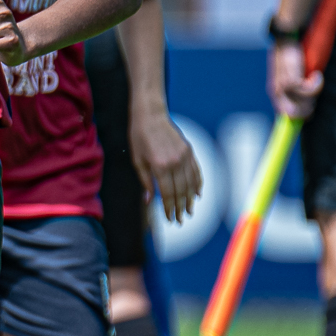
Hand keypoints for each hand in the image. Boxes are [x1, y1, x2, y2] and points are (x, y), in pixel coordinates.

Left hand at [130, 109, 204, 224]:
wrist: (151, 115)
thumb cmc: (139, 137)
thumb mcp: (137, 161)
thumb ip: (145, 182)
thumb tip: (149, 201)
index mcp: (160, 166)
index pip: (167, 194)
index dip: (169, 208)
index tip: (170, 219)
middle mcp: (175, 163)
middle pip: (181, 191)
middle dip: (181, 208)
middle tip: (181, 220)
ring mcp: (185, 156)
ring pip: (191, 183)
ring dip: (191, 199)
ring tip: (190, 211)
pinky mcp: (189, 151)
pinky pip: (196, 171)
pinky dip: (198, 183)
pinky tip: (198, 194)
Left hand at [269, 38, 321, 119]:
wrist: (287, 40)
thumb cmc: (291, 56)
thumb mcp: (293, 74)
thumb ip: (296, 89)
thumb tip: (306, 111)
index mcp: (276, 92)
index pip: (285, 114)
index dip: (298, 117)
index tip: (308, 116)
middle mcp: (277, 92)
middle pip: (295, 114)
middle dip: (309, 107)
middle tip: (315, 88)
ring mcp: (282, 88)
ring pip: (303, 104)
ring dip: (314, 94)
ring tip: (315, 78)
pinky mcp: (290, 81)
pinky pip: (307, 92)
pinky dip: (316, 85)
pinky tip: (317, 75)